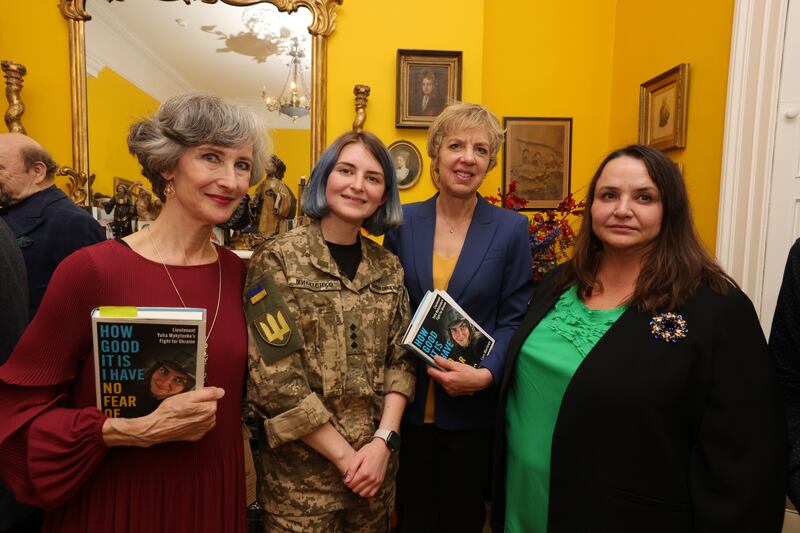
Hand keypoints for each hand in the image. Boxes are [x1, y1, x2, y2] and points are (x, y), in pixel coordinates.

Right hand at [102, 387, 224, 447]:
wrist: (157, 428)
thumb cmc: (170, 411)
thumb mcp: (187, 396)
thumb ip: (207, 393)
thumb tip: (221, 391)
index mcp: (209, 410)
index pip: (213, 397)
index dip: (202, 394)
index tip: (192, 396)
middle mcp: (209, 421)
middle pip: (210, 407)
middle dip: (201, 404)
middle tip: (186, 404)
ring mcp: (203, 430)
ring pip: (206, 416)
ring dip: (199, 413)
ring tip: (185, 412)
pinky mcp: (196, 436)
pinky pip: (200, 426)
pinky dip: (195, 422)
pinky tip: (185, 420)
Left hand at [343, 439, 391, 496]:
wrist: (382, 448)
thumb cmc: (370, 450)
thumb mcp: (358, 456)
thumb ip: (352, 469)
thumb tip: (347, 480)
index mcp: (364, 472)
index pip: (351, 484)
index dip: (347, 482)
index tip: (346, 477)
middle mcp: (371, 478)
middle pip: (356, 489)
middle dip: (352, 485)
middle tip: (351, 479)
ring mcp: (376, 481)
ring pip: (363, 493)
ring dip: (358, 489)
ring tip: (357, 482)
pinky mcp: (380, 481)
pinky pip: (372, 493)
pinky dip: (366, 491)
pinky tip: (364, 485)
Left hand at [427, 356, 492, 396]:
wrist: (480, 381)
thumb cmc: (470, 373)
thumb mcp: (456, 365)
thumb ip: (444, 362)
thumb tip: (436, 358)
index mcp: (447, 379)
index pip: (431, 372)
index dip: (430, 366)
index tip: (430, 362)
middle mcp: (447, 387)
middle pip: (436, 377)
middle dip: (437, 370)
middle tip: (442, 364)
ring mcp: (450, 391)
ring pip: (441, 381)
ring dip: (443, 375)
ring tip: (451, 370)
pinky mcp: (453, 393)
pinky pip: (446, 385)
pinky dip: (447, 380)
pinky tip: (454, 376)